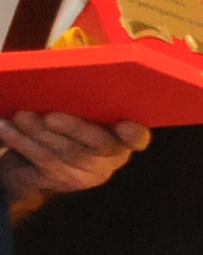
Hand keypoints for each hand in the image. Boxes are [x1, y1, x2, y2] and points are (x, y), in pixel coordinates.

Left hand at [0, 112, 147, 207]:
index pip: (137, 138)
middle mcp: (111, 157)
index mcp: (122, 136)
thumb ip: (81, 102)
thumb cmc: (60, 126)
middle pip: (99, 146)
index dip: (134, 134)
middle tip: (51, 116)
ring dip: (39, 132)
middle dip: (75, 129)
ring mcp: (87, 173)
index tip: (126, 126)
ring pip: (66, 152)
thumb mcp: (76, 111)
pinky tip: (7, 128)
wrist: (31, 164)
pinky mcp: (61, 181)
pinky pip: (42, 159)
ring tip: (21, 116)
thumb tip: (68, 73)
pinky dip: (22, 141)